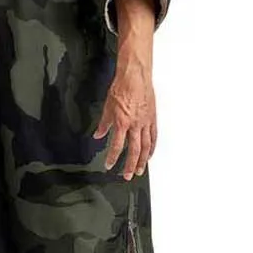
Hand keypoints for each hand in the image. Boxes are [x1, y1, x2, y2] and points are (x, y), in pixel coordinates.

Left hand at [92, 57, 157, 178]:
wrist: (135, 77)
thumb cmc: (122, 88)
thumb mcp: (108, 107)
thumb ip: (104, 124)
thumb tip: (99, 134)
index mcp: (122, 123)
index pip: (116, 146)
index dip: (112, 158)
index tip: (109, 165)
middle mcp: (135, 125)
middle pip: (133, 150)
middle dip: (130, 165)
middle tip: (127, 176)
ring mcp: (145, 123)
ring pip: (145, 146)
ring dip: (142, 160)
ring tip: (140, 170)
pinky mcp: (152, 118)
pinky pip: (153, 136)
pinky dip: (152, 147)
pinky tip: (149, 154)